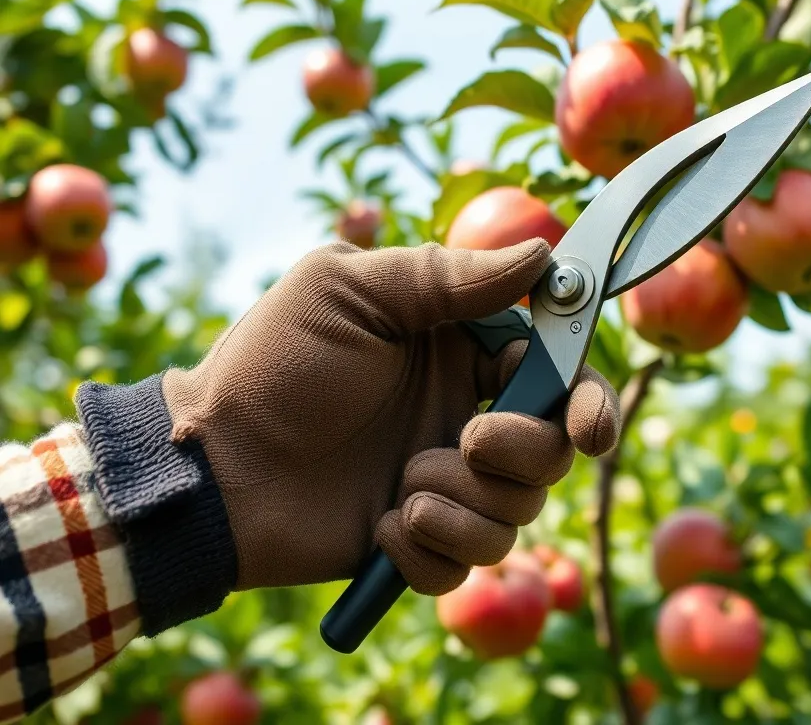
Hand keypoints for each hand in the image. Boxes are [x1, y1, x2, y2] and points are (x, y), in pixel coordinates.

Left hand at [163, 239, 620, 593]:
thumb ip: (444, 274)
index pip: (555, 371)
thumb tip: (541, 255)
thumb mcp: (348, 291)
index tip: (588, 423)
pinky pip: (466, 564)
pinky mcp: (418, 542)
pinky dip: (429, 549)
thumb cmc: (274, 364)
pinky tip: (381, 525)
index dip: (587, 397)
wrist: (212, 464)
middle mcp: (464, 416)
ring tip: (401, 487)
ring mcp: (443, 482)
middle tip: (472, 442)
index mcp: (459, 353)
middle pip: (552, 448)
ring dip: (465, 502)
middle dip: (527, 450)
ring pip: (517, 511)